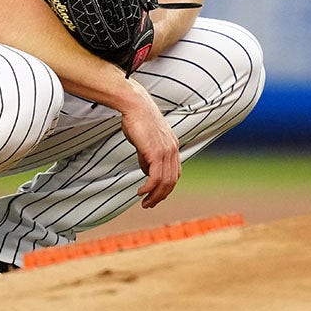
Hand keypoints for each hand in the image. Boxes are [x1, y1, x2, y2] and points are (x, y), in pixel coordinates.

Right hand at [119, 86, 180, 207]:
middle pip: (171, 181)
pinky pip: (155, 177)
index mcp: (173, 147)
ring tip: (145, 203)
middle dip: (160, 196)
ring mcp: (166, 151)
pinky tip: (141, 192)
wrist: (135, 105)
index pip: (175, 174)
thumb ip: (148, 155)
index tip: (155, 196)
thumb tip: (146, 170)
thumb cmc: (137, 120)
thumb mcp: (146, 140)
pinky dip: (149, 188)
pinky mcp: (156, 152)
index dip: (166, 188)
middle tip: (149, 205)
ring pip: (164, 182)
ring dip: (154, 196)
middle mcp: (173, 150)